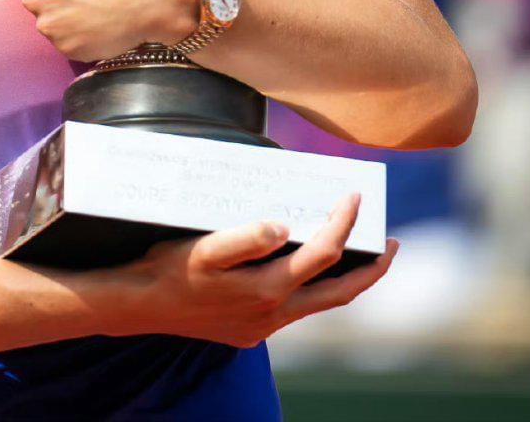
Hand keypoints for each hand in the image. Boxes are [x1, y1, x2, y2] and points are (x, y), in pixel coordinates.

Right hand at [107, 193, 398, 347]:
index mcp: (268, 290)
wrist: (138, 306)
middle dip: (371, 268)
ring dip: (345, 280)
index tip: (354, 196)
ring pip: (320, 304)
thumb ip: (245, 237)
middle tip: (391, 243)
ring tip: (362, 257)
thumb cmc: (169, 269)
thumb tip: (283, 227)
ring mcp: (263, 327)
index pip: (324, 253)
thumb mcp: (203, 248)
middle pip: (340, 292)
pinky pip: (295, 310)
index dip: (344, 222)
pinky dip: (313, 289)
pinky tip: (305, 272)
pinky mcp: (250, 331)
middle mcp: (274, 314)